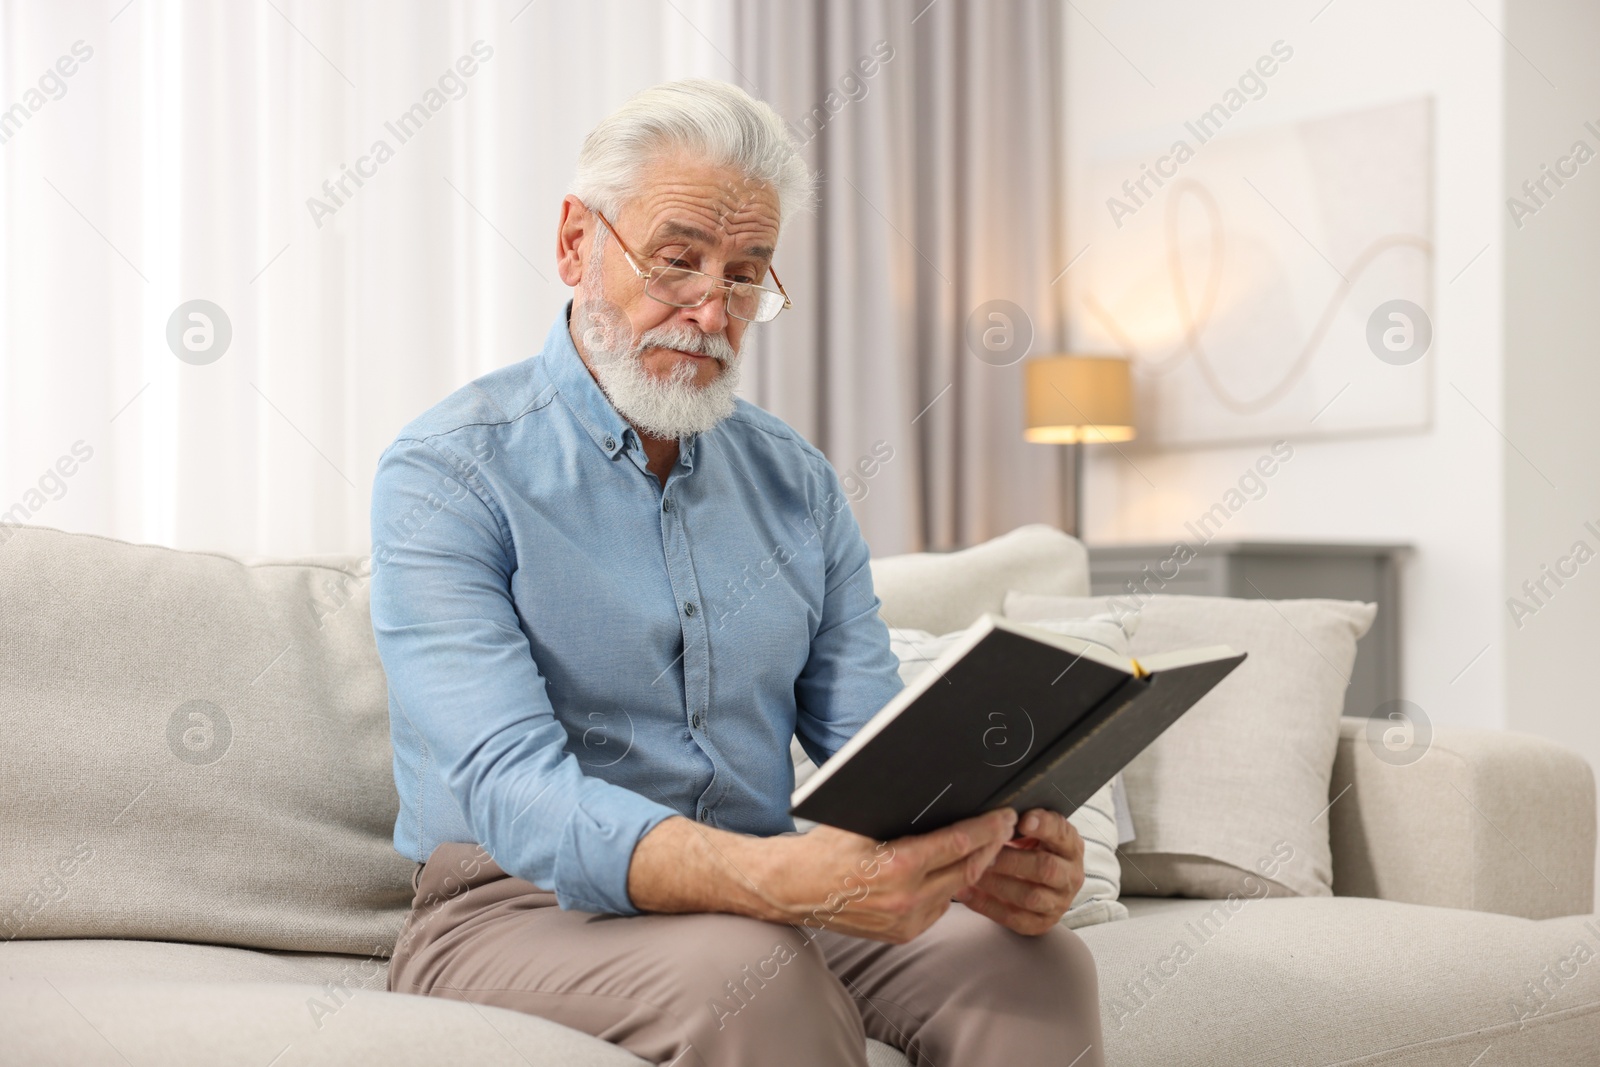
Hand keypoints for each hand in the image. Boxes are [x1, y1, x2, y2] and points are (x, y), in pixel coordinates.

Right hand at [755, 807, 1017, 943]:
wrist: (793, 890)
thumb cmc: (821, 849)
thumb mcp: (859, 818)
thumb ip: (899, 809)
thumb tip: (939, 790)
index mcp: (897, 866)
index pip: (959, 843)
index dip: (988, 828)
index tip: (1004, 816)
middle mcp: (905, 899)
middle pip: (967, 869)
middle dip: (990, 845)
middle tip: (1004, 826)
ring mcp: (905, 921)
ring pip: (957, 890)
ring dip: (973, 866)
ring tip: (983, 845)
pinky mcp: (902, 934)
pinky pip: (939, 907)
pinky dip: (950, 886)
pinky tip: (952, 869)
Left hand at [954, 807, 1084, 935]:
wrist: (1044, 885)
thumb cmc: (1034, 849)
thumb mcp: (1036, 831)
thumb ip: (1025, 821)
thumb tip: (998, 813)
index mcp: (1071, 846)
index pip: (1061, 833)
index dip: (1043, 826)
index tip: (1021, 820)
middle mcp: (1070, 876)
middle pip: (1045, 868)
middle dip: (1012, 860)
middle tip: (985, 852)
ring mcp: (1058, 903)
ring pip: (1030, 896)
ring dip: (997, 884)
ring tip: (972, 872)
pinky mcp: (1041, 923)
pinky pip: (1014, 918)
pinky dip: (987, 905)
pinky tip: (966, 892)